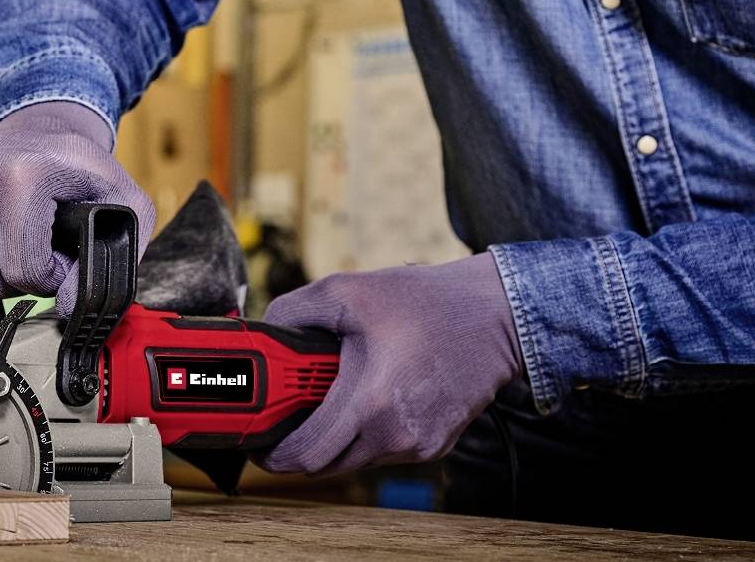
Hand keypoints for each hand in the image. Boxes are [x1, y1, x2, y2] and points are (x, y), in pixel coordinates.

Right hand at [0, 101, 154, 315]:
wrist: (36, 125)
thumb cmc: (77, 168)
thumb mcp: (122, 200)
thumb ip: (119, 256)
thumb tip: (71, 306)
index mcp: (23, 178)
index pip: (27, 272)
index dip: (51, 275)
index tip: (59, 253)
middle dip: (21, 274)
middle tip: (36, 244)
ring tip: (13, 237)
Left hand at [256, 253, 521, 474]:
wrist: (495, 316)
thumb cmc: (426, 302)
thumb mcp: (347, 291)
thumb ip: (294, 310)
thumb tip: (267, 330)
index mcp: (370, 404)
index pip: (307, 455)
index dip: (275, 453)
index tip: (259, 439)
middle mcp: (395, 436)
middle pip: (327, 464)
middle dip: (301, 443)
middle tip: (287, 414)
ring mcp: (418, 446)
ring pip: (357, 459)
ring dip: (336, 436)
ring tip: (331, 394)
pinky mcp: (435, 445)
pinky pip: (386, 451)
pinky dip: (368, 432)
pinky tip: (369, 395)